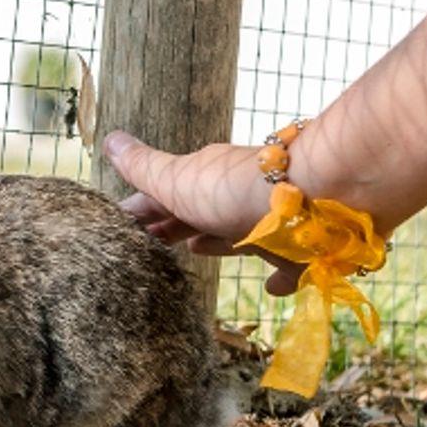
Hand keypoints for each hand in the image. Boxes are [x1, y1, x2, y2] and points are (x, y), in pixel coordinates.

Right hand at [102, 131, 307, 295]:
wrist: (317, 194)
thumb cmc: (237, 190)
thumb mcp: (179, 180)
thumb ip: (145, 169)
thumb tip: (110, 139)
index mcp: (201, 182)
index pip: (160, 195)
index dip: (139, 210)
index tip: (117, 226)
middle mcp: (233, 199)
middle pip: (195, 213)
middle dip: (171, 225)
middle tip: (148, 243)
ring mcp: (265, 223)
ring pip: (234, 232)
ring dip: (215, 240)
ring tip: (193, 250)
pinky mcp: (297, 249)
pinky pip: (284, 265)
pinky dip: (277, 277)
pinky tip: (272, 288)